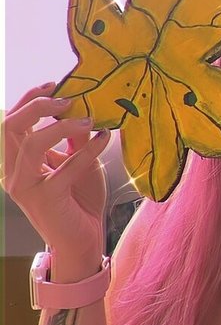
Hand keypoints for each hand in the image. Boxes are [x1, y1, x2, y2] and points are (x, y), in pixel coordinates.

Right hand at [1, 82, 111, 262]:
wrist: (84, 240)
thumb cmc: (78, 199)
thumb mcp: (77, 160)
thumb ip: (74, 136)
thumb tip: (82, 103)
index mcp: (16, 161)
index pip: (11, 121)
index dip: (29, 98)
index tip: (54, 83)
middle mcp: (14, 173)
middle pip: (10, 126)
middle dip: (38, 106)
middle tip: (68, 99)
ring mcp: (26, 187)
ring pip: (32, 142)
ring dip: (62, 126)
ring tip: (90, 119)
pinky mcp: (46, 199)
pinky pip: (66, 166)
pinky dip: (88, 150)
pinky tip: (105, 139)